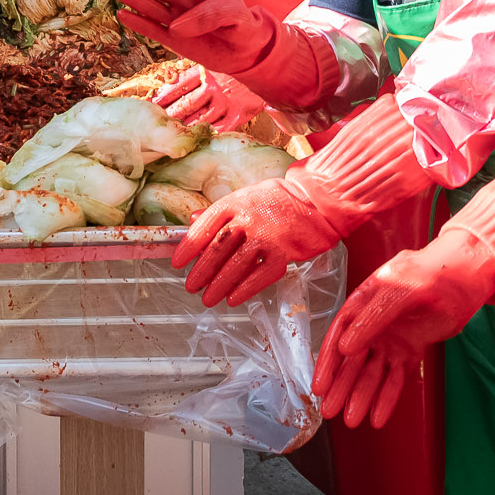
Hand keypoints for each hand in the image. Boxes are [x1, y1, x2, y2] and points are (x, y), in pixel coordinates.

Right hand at [105, 0, 277, 75]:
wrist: (247, 53)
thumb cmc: (242, 26)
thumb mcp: (234, 15)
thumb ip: (209, 15)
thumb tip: (176, 26)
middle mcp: (184, 3)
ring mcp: (177, 21)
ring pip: (151, 7)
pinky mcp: (174, 42)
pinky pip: (153, 31)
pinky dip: (138, 24)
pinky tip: (122, 14)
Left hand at [155, 64, 267, 129]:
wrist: (269, 65)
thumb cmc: (236, 64)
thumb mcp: (214, 62)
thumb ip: (194, 71)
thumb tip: (169, 79)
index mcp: (207, 71)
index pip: (180, 84)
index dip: (165, 95)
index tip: (154, 103)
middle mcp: (215, 86)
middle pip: (188, 103)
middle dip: (172, 114)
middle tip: (158, 124)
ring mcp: (228, 100)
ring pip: (202, 117)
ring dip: (187, 126)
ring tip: (174, 133)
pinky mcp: (241, 112)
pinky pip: (223, 127)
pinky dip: (210, 133)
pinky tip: (200, 138)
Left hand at [172, 176, 344, 305]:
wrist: (317, 200)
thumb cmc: (279, 198)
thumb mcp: (246, 195)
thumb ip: (221, 211)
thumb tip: (193, 222)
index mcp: (235, 202)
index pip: (204, 227)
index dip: (188, 247)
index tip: (177, 263)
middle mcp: (248, 218)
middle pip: (217, 249)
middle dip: (201, 271)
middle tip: (191, 286)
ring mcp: (267, 236)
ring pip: (236, 265)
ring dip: (219, 285)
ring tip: (208, 298)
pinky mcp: (284, 252)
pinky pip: (260, 275)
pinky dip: (245, 289)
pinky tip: (233, 298)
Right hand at [313, 231, 494, 427]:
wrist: (465, 277)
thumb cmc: (430, 273)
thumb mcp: (399, 290)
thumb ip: (373, 318)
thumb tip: (344, 347)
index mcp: (363, 303)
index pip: (339, 336)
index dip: (327, 362)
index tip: (319, 386)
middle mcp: (373, 325)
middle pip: (353, 361)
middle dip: (341, 387)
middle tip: (329, 413)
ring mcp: (391, 340)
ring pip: (373, 374)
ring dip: (362, 397)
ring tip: (352, 422)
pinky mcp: (410, 352)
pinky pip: (396, 379)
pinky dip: (387, 398)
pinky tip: (378, 418)